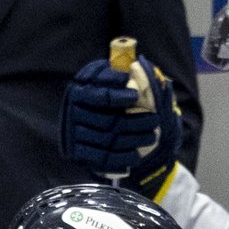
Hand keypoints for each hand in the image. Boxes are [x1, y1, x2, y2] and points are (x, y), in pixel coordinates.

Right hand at [61, 59, 180, 195]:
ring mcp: (74, 135)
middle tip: (155, 121)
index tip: (135, 96)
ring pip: (108, 140)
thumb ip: (115, 73)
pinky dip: (121, 158)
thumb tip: (133, 70)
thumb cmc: (100, 92)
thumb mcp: (103, 77)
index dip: (116, 96)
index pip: (98, 96)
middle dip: (134, 122)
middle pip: (107, 121)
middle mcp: (73, 114)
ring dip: (133, 140)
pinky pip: (102, 159)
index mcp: (79, 92)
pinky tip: (136, 155)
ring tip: (152, 136)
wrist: (81, 119)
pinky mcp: (78, 153)